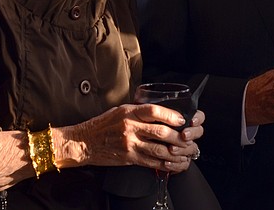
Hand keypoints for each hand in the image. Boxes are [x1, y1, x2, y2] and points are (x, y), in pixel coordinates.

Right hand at [54, 105, 204, 171]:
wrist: (83, 142)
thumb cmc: (102, 124)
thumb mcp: (120, 110)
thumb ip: (139, 110)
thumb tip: (161, 110)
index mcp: (130, 112)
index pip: (154, 111)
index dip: (171, 115)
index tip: (182, 119)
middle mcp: (130, 128)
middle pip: (160, 132)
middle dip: (179, 136)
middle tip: (189, 137)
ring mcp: (129, 144)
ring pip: (158, 149)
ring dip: (176, 151)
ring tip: (186, 151)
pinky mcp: (129, 158)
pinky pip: (151, 162)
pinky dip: (165, 163)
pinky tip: (173, 162)